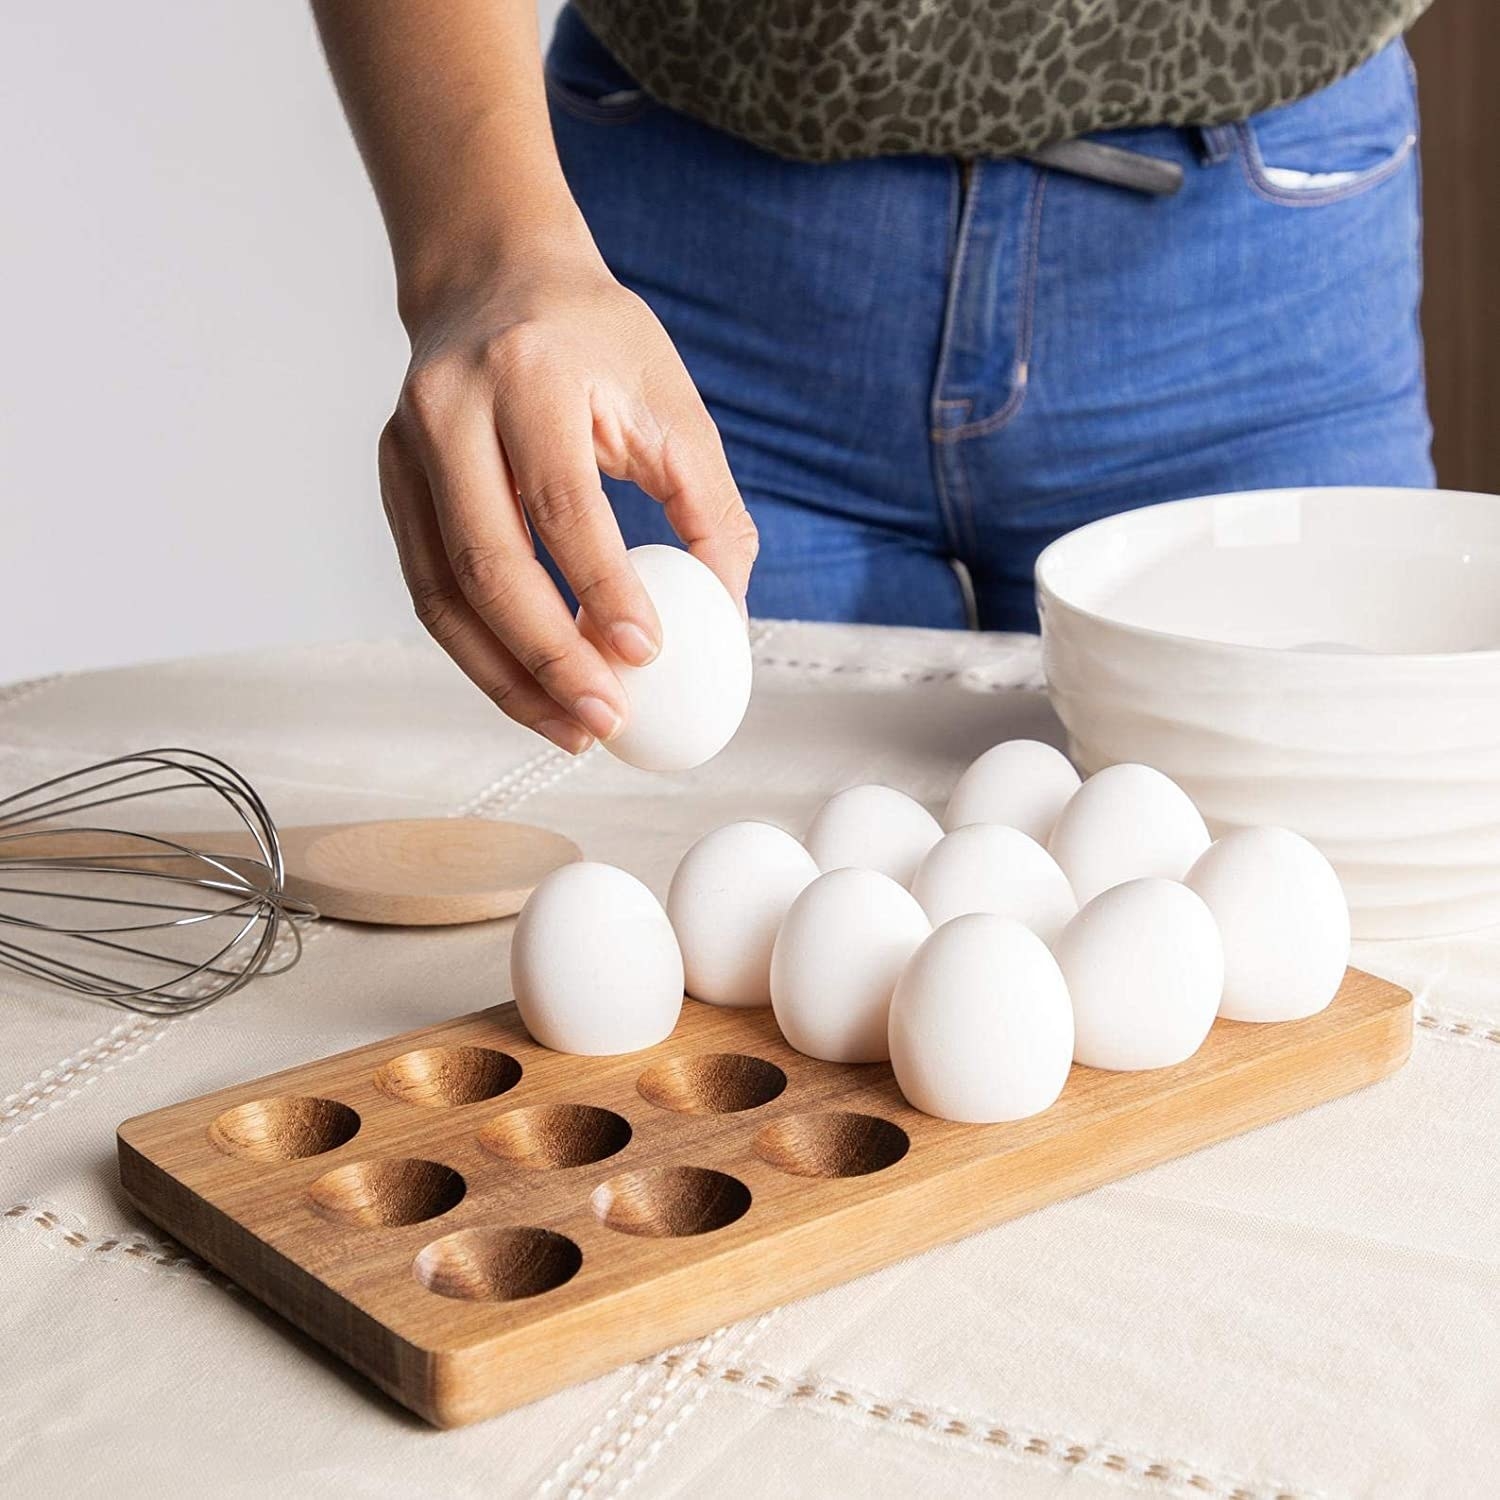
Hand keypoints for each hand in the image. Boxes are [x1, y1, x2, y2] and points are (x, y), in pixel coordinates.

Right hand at [378, 254, 757, 754]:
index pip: (562, 504)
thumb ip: (710, 510)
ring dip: (505, 676)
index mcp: (529, 374)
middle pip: (487, 562)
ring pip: (442, 592)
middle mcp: (449, 408)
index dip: (603, 589)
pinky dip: (478, 650)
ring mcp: (405, 447)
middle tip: (606, 719)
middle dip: (549, 657)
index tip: (648, 655)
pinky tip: (529, 687)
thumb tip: (727, 618)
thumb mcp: (674, 406)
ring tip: (570, 728)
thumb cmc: (598, 342)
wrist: (496, 277)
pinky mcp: (392, 481)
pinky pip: (428, 586)